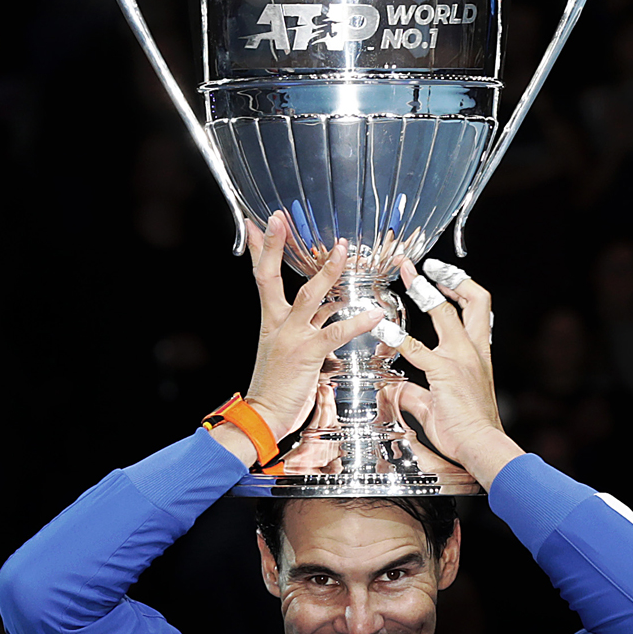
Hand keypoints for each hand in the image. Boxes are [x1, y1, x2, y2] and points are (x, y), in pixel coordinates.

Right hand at [242, 213, 382, 442]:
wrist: (264, 415)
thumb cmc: (276, 385)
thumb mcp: (288, 349)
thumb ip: (306, 324)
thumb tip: (326, 307)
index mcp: (270, 321)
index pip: (261, 276)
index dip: (259, 249)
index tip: (258, 223)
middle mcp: (277, 323)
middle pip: (270, 276)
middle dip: (274, 245)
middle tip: (279, 218)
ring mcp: (290, 337)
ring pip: (309, 296)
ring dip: (327, 272)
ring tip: (341, 250)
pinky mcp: (307, 354)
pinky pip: (334, 332)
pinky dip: (356, 322)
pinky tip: (374, 315)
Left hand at [394, 260, 523, 489]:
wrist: (480, 444)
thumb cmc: (468, 429)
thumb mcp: (439, 404)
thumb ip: (416, 393)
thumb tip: (397, 391)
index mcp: (479, 354)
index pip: (477, 310)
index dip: (461, 289)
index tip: (444, 277)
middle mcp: (474, 350)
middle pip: (475, 300)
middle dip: (451, 277)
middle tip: (429, 265)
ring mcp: (461, 358)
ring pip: (445, 313)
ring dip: (424, 290)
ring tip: (407, 275)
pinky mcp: (444, 371)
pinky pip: (416, 348)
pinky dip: (396, 336)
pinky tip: (382, 327)